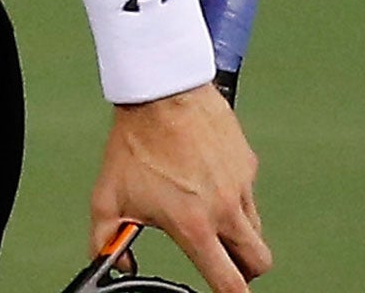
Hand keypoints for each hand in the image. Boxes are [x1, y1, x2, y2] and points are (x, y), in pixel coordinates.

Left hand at [90, 83, 269, 292]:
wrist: (160, 92)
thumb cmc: (134, 143)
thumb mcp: (108, 196)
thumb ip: (106, 238)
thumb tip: (114, 263)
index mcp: (195, 226)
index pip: (230, 283)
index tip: (223, 292)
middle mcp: (224, 210)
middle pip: (258, 263)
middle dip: (245, 271)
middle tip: (226, 265)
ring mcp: (241, 185)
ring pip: (256, 228)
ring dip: (241, 234)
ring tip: (213, 220)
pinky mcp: (247, 163)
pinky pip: (249, 192)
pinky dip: (236, 197)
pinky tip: (210, 181)